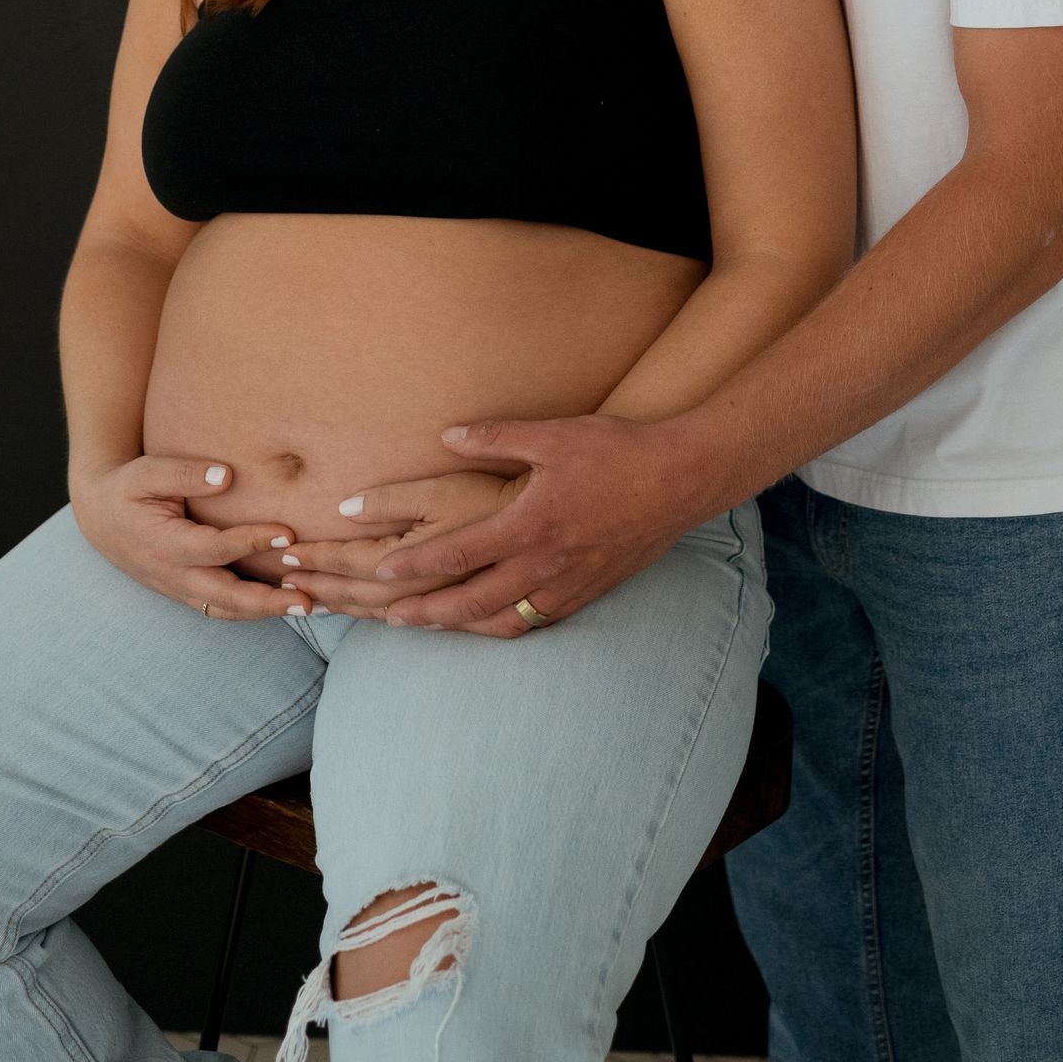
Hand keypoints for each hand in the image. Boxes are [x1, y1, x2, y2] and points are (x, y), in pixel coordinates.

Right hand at [70, 455, 299, 620]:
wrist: (101, 517)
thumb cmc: (128, 488)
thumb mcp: (147, 472)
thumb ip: (185, 473)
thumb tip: (227, 476)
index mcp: (164, 544)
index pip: (214, 549)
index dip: (251, 542)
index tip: (288, 532)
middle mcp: (173, 575)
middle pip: (224, 597)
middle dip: (267, 602)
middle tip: (308, 599)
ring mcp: (179, 589)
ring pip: (225, 610)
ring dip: (265, 612)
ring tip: (306, 606)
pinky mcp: (186, 592)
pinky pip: (220, 609)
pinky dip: (251, 610)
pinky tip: (283, 603)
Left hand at [355, 414, 727, 637]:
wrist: (680, 479)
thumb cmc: (616, 451)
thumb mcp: (552, 434)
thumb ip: (495, 437)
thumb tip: (447, 435)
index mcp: (528, 525)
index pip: (457, 553)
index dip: (415, 565)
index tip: (381, 572)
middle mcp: (544, 564)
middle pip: (471, 602)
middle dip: (426, 613)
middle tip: (390, 617)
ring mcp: (569, 583)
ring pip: (504, 621)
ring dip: (463, 626)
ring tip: (434, 626)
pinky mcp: (590, 590)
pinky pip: (539, 620)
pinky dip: (507, 626)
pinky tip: (494, 622)